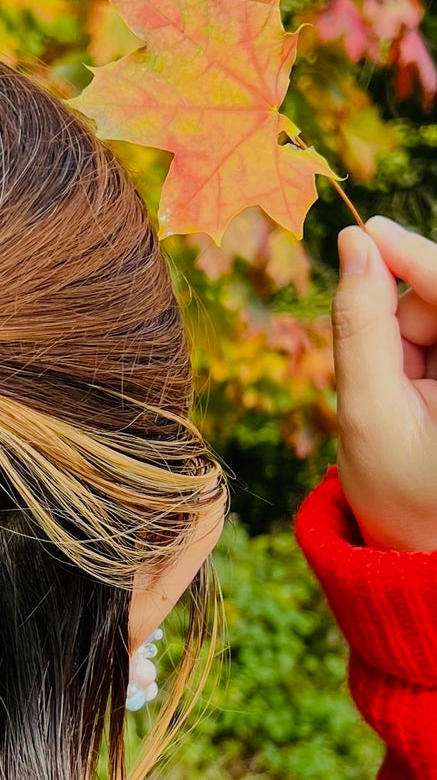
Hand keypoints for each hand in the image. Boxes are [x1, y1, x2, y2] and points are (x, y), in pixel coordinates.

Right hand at [332, 216, 436, 551]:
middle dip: (403, 321)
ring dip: (411, 342)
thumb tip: (353, 245)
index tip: (366, 230)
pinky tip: (420, 395)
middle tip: (382, 383)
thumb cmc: (401, 494)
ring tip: (405, 404)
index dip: (412, 256)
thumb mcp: (368, 413)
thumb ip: (359, 327)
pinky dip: (421, 352)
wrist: (426, 549)